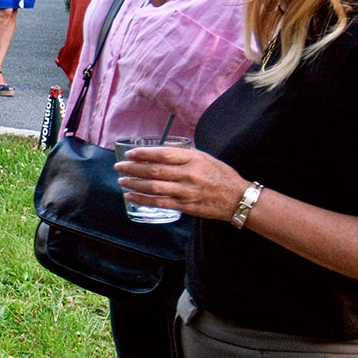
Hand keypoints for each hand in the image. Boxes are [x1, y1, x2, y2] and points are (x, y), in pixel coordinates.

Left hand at [116, 146, 249, 221]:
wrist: (237, 198)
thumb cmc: (220, 175)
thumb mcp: (205, 157)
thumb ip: (183, 154)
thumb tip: (159, 151)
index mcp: (193, 159)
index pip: (162, 154)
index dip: (143, 153)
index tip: (130, 154)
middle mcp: (189, 174)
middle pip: (154, 170)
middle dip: (133, 168)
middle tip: (119, 166)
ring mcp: (186, 191)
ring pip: (153, 187)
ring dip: (134, 183)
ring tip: (122, 180)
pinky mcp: (185, 206)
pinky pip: (159, 203)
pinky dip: (142, 199)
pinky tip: (131, 196)